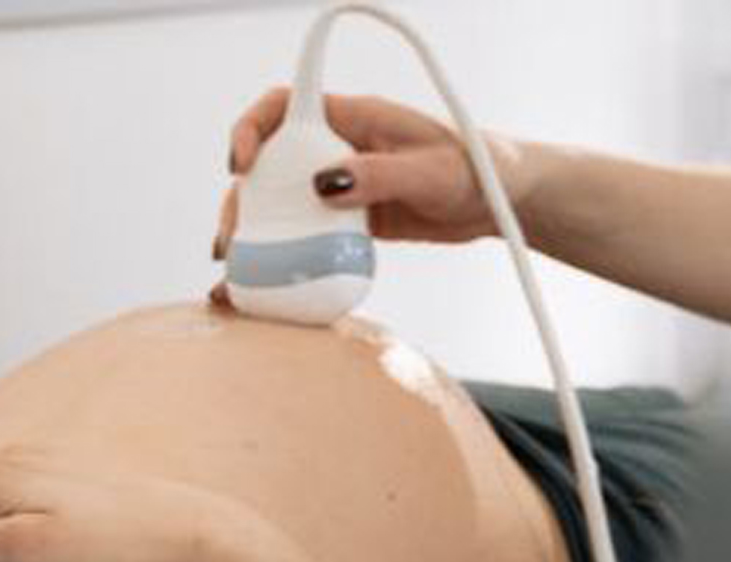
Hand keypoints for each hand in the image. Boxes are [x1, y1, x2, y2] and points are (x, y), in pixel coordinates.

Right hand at [216, 89, 536, 255]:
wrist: (500, 203)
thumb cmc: (478, 169)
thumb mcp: (431, 171)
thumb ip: (379, 175)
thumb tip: (323, 185)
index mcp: (352, 119)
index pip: (283, 106)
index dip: (251, 128)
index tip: (240, 164)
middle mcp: (335, 149)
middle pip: (267, 166)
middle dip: (240, 200)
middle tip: (230, 240)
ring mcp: (339, 187)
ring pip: (280, 205)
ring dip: (254, 235)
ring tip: (236, 269)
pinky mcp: (348, 221)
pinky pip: (305, 236)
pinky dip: (283, 258)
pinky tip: (266, 286)